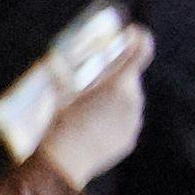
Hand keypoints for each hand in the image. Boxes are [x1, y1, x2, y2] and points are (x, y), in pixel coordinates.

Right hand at [30, 22, 152, 188]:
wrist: (65, 161)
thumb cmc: (61, 121)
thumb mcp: (62, 93)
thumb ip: (63, 74)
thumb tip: (53, 61)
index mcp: (119, 84)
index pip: (141, 53)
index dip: (140, 40)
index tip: (136, 33)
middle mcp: (133, 101)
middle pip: (131, 79)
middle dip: (118, 76)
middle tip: (96, 79)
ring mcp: (134, 121)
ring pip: (130, 100)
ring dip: (117, 98)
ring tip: (91, 105)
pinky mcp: (131, 138)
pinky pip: (127, 121)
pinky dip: (116, 118)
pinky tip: (95, 124)